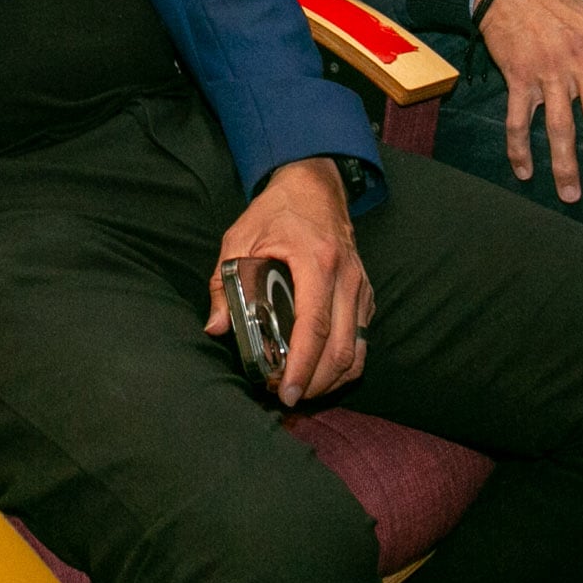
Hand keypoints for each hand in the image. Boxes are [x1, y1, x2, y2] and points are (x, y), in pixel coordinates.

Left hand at [204, 158, 371, 406]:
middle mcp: (347, 279)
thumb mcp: (240, 238)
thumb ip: (225, 283)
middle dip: (314, 383)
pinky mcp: (366, 294)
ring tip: (300, 389)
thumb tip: (217, 327)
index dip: (301, 366)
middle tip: (286, 397)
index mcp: (317, 263)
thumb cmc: (276, 211)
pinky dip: (343, 363)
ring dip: (331, 379)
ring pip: (357, 351)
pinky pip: (361, 340)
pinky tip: (318, 370)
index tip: (285, 392)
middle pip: (341, 350)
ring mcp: (361, 288)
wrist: (315, 185)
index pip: (314, 328)